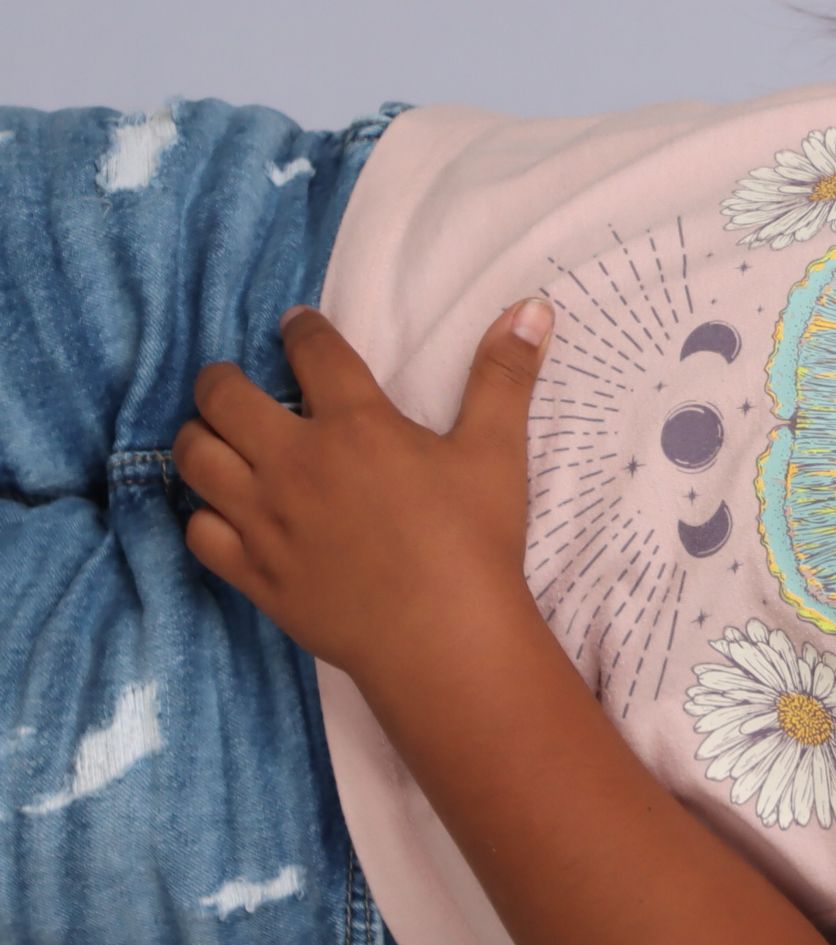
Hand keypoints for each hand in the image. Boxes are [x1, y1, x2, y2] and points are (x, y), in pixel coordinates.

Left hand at [175, 299, 556, 684]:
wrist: (443, 637)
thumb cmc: (474, 541)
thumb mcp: (496, 452)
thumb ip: (504, 377)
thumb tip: (532, 308)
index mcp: (355, 425)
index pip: (313, 352)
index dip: (301, 329)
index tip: (295, 325)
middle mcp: (294, 463)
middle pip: (224, 397)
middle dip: (221, 378)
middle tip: (230, 379)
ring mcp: (264, 518)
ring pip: (195, 458)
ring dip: (198, 437)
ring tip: (214, 436)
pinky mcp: (252, 571)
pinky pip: (198, 529)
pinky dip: (203, 513)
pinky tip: (221, 510)